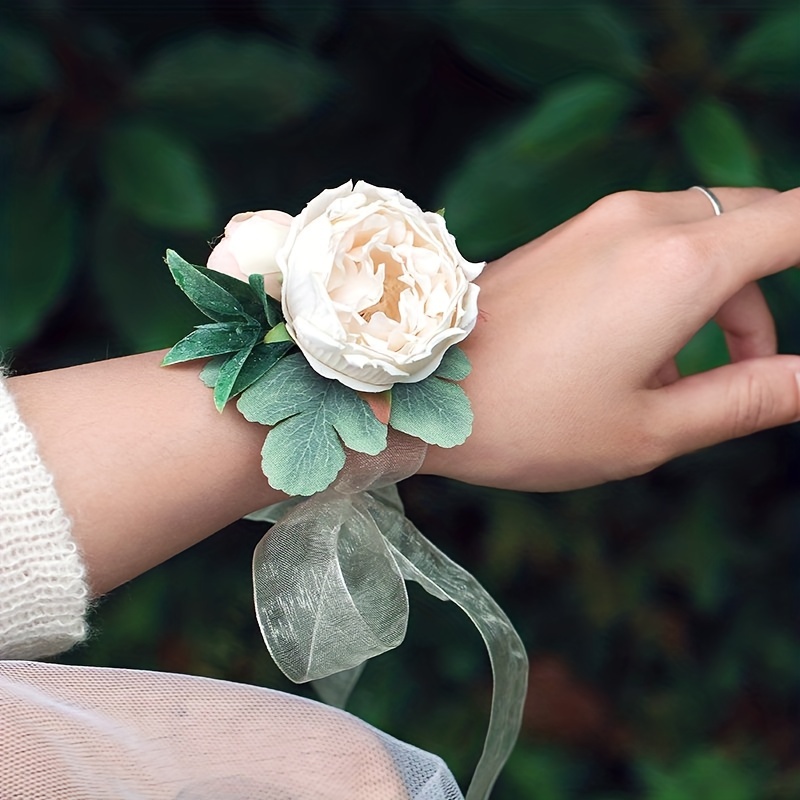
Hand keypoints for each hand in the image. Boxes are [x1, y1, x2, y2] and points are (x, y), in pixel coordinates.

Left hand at [423, 187, 799, 490]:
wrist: (415, 390)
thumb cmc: (527, 420)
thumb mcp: (650, 429)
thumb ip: (749, 398)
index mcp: (681, 264)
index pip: (799, 221)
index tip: (779, 338)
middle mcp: (643, 220)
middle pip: (753, 223)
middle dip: (766, 293)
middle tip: (749, 370)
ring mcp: (598, 220)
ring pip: (700, 234)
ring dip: (716, 295)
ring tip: (678, 383)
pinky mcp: (567, 234)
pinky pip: (647, 241)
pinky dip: (668, 285)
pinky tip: (633, 354)